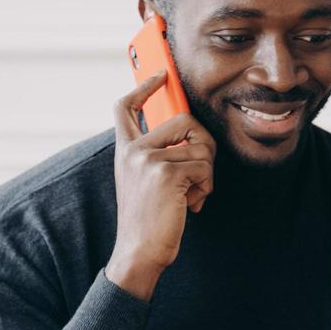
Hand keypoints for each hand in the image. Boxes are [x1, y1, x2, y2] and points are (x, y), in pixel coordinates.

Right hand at [106, 74, 216, 300]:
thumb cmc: (148, 222)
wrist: (138, 252)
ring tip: (189, 195)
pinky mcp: (166, 173)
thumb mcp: (144, 182)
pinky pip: (204, 167)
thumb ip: (158, 156)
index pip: (125, 107)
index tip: (160, 76)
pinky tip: (191, 204)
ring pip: (200, 146)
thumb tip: (192, 135)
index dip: (144, 87)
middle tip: (198, 174)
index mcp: (125, 151)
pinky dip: (206, 187)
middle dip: (203, 146)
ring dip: (206, 174)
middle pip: (184, 120)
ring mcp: (147, 159)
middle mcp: (132, 150)